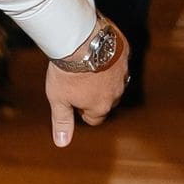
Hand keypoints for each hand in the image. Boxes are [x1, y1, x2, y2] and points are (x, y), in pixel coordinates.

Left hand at [44, 28, 128, 145]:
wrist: (79, 40)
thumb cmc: (67, 71)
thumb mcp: (58, 98)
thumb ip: (62, 120)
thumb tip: (62, 142)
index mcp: (100, 106)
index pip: (94, 118)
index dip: (80, 110)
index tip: (72, 99)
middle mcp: (116, 92)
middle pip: (106, 100)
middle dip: (94, 95)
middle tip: (77, 82)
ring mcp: (123, 72)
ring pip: (115, 81)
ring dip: (104, 77)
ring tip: (87, 67)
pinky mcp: (125, 53)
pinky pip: (120, 60)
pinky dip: (110, 58)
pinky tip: (97, 52)